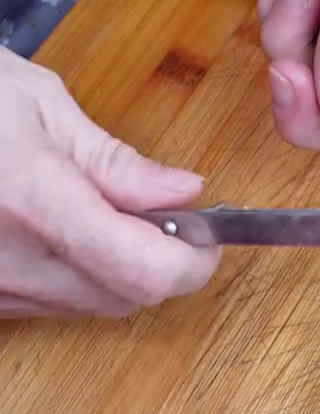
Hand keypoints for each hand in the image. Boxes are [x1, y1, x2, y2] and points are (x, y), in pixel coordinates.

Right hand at [0, 50, 218, 317]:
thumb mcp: (39, 106)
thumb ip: (117, 162)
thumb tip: (184, 193)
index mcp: (33, 201)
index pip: (144, 271)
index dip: (191, 262)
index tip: (205, 234)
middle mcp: (11, 263)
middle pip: (126, 300)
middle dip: (163, 265)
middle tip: (164, 216)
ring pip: (93, 308)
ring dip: (123, 272)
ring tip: (106, 214)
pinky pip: (55, 306)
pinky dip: (83, 277)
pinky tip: (69, 233)